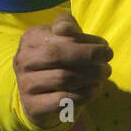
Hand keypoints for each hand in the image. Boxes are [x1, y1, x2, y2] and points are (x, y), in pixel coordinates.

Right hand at [13, 12, 111, 126]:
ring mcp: (25, 84)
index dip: (86, 43)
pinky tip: (94, 89)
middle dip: (89, 58)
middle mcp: (23, 60)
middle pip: (58, 55)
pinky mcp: (32, 106)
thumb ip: (66, 25)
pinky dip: (84, 94)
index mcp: (30, 38)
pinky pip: (63, 100)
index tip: (105, 48)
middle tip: (107, 63)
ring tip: (103, 75)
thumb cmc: (56, 58)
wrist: (38, 93)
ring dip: (90, 76)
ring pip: (63, 78)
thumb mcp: (60, 36)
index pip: (60, 36)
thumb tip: (66, 28)